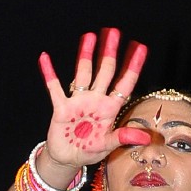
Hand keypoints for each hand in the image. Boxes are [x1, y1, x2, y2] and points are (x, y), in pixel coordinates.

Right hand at [38, 29, 151, 171]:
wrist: (67, 159)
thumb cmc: (89, 151)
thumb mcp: (108, 146)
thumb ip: (124, 137)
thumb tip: (145, 137)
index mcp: (109, 109)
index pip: (124, 84)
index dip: (133, 67)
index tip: (140, 47)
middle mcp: (96, 100)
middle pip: (105, 72)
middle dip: (109, 52)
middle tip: (113, 32)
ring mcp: (78, 102)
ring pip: (84, 73)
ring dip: (86, 55)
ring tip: (90, 36)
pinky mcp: (61, 107)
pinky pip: (54, 88)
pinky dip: (49, 73)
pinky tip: (45, 58)